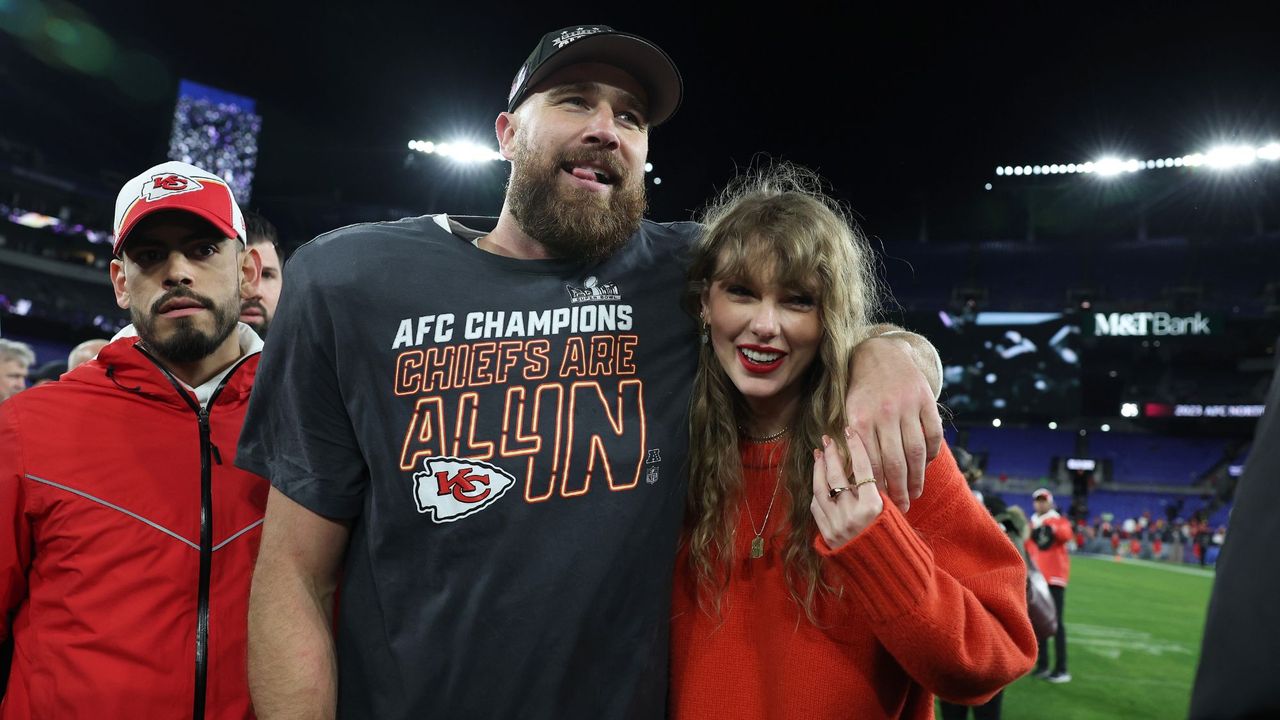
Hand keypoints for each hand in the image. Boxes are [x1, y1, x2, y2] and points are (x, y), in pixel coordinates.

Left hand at [810, 433, 883, 549]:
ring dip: (819, 469)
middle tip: (828, 439)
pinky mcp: (826, 534)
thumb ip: (879, 493)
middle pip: (837, 475)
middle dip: (832, 454)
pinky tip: (818, 481)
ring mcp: (836, 524)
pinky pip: (816, 507)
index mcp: (874, 507)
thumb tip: (866, 468)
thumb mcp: (893, 514)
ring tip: (819, 455)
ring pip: (821, 489)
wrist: (885, 575)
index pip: (863, 468)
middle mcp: (852, 514)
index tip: (850, 431)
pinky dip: (817, 491)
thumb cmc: (894, 542)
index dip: (856, 447)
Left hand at [845, 335, 943, 512]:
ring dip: (917, 477)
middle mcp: (884, 413)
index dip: (876, 486)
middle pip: (895, 461)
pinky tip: (926, 468)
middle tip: (902, 508)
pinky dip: (932, 454)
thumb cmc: (860, 391)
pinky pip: (933, 435)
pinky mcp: (926, 400)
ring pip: (916, 451)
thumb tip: (852, 480)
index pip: (870, 462)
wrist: (881, 354)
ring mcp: (908, 406)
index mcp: (860, 418)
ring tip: (915, 493)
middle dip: (899, 489)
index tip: (879, 505)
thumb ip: (851, 442)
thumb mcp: (848, 412)